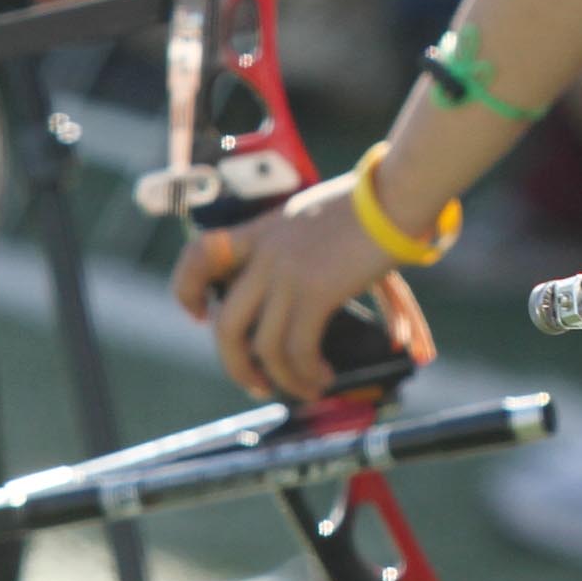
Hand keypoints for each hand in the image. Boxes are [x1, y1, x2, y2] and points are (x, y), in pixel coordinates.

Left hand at [169, 174, 434, 401]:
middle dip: (236, 365)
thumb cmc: (368, 203)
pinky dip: (306, 372)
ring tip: (306, 387)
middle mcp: (265, 254)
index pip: (199, 255)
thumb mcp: (312, 217)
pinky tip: (322, 376)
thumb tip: (300, 290)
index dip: (187, 290)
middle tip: (255, 382)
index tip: (200, 315)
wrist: (395, 194)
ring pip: (263, 346)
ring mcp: (287, 273)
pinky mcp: (316, 291)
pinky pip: (298, 348)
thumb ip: (294, 246)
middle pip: (227, 324)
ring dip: (282, 378)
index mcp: (261, 230)